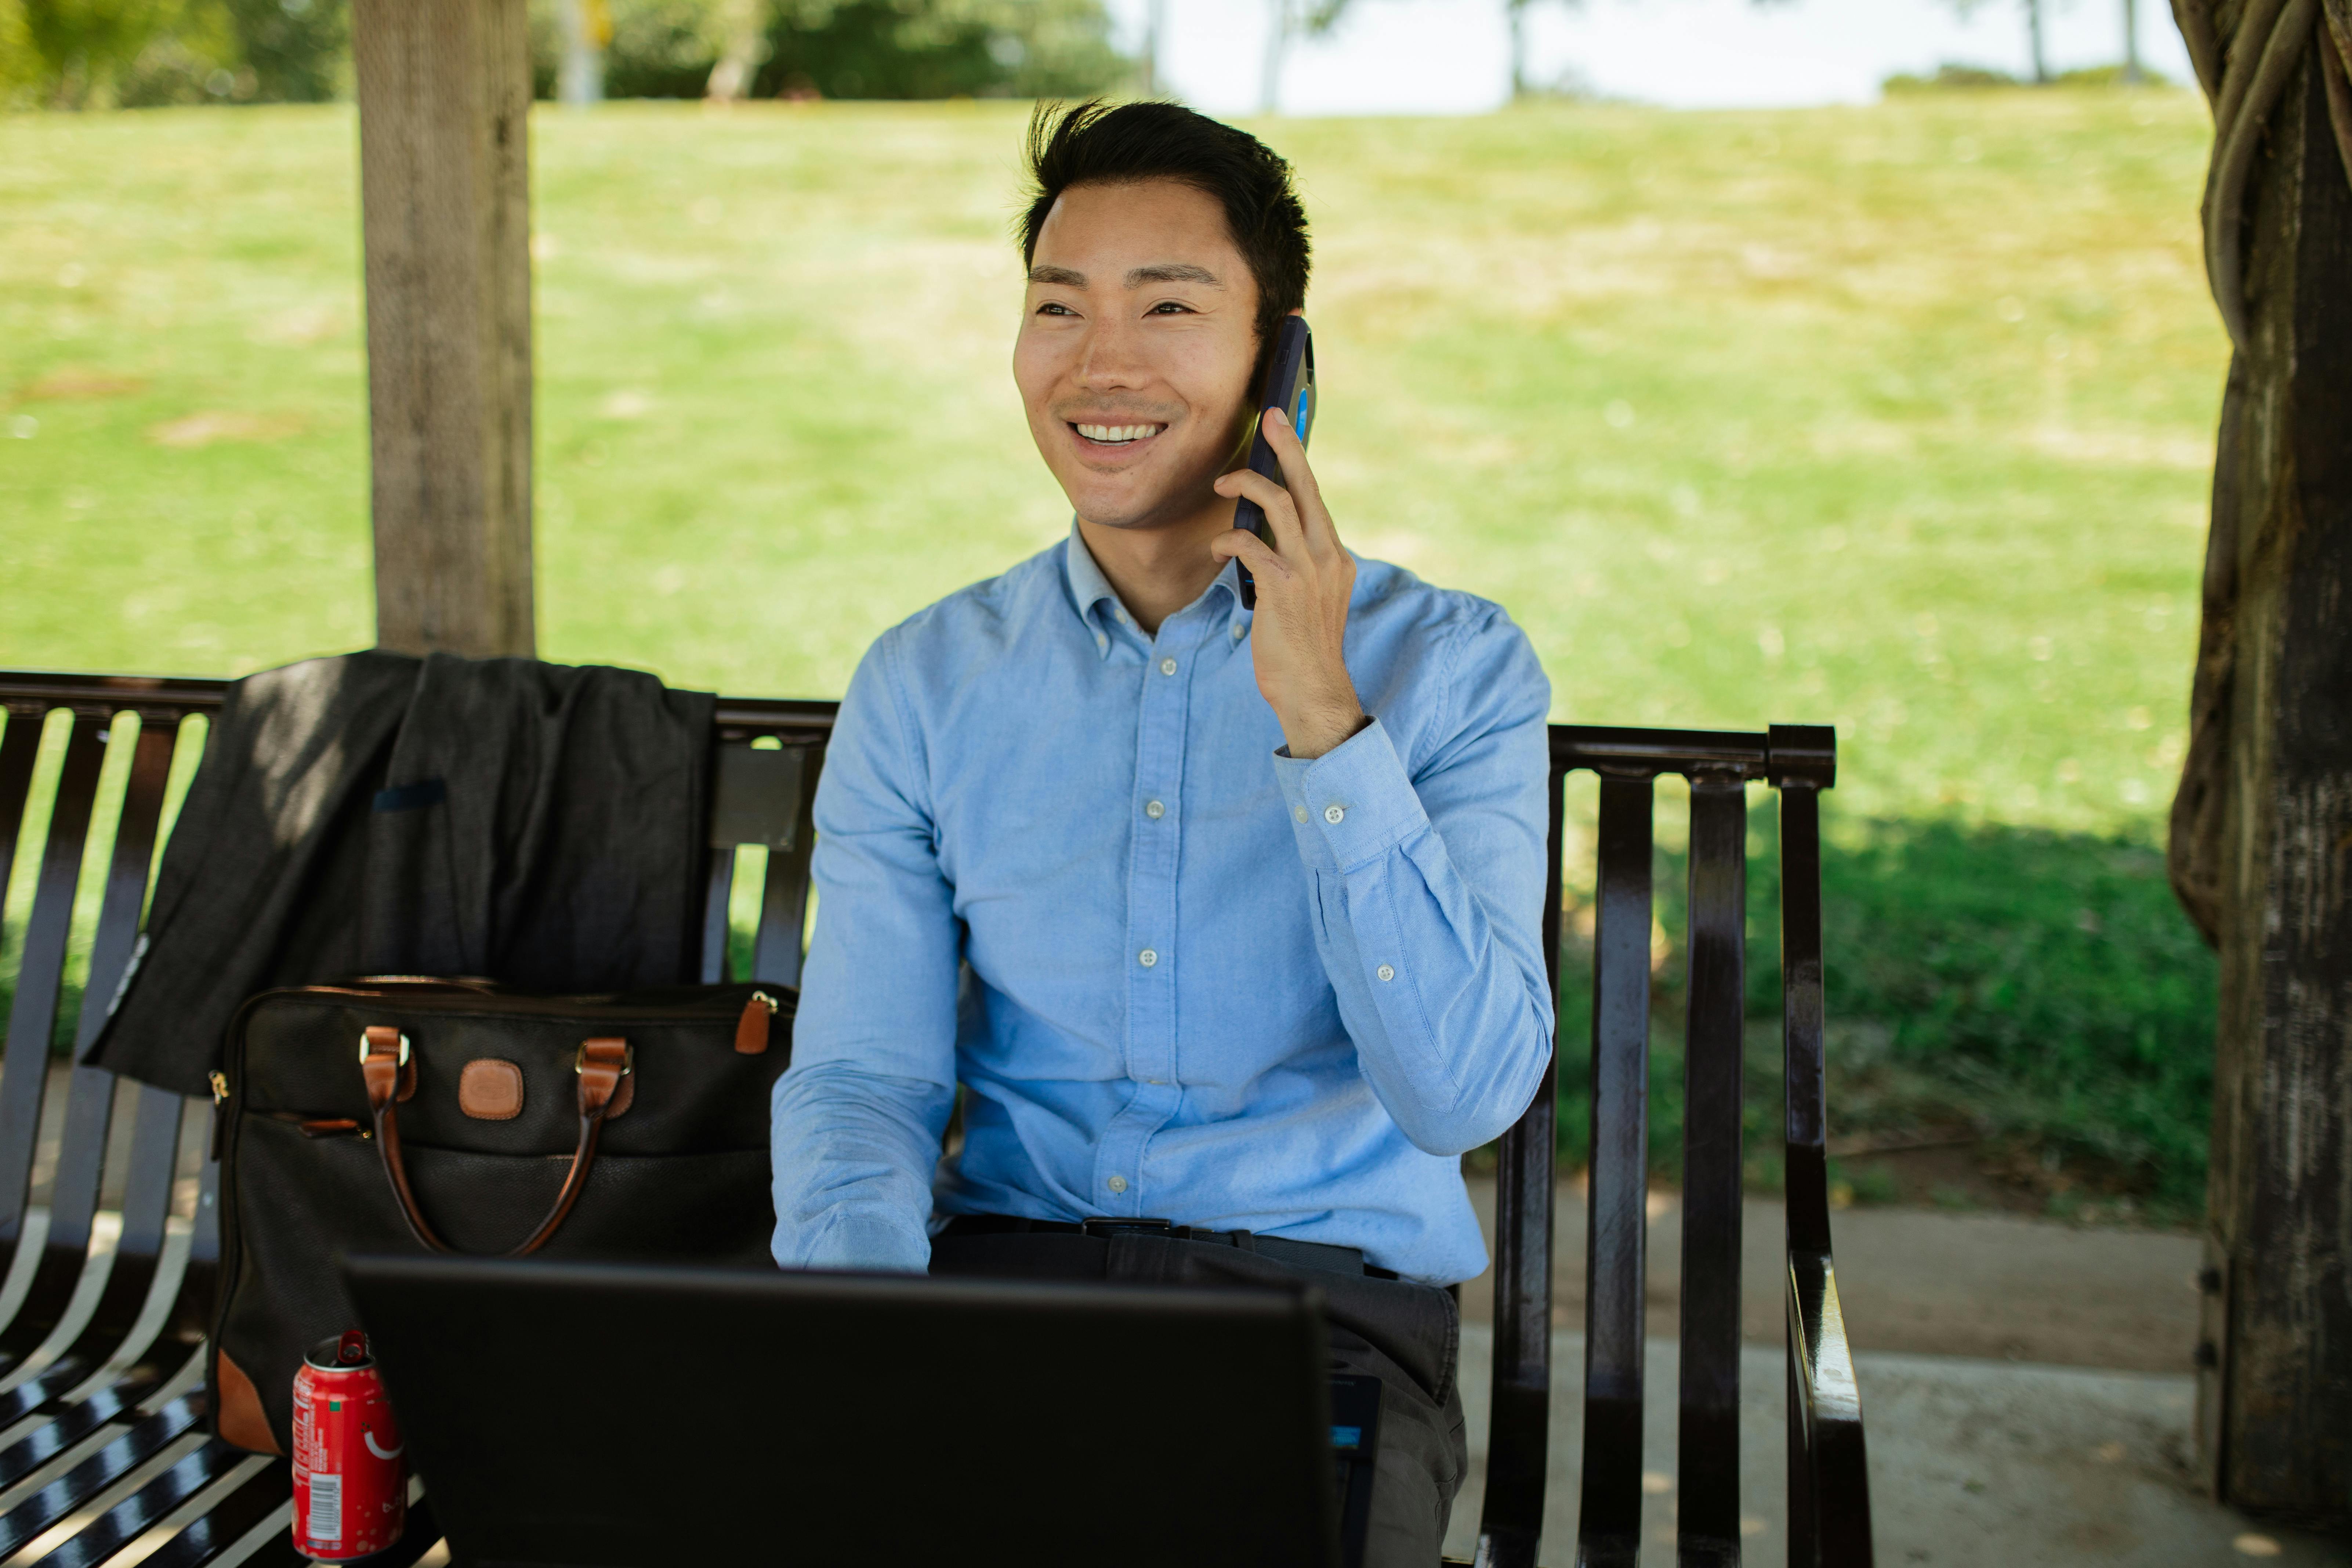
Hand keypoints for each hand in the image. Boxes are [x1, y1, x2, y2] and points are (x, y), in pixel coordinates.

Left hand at [1209, 407, 1367, 760]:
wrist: (1314, 691)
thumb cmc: (1304, 649)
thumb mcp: (1308, 598)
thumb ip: (1296, 564)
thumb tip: (1264, 537)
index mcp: (1336, 556)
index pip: (1316, 498)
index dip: (1297, 462)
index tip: (1284, 429)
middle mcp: (1328, 556)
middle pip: (1305, 487)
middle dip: (1285, 448)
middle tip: (1270, 417)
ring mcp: (1308, 570)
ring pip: (1279, 506)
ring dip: (1247, 488)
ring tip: (1222, 484)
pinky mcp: (1283, 587)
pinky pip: (1250, 545)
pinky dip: (1229, 540)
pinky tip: (1218, 549)